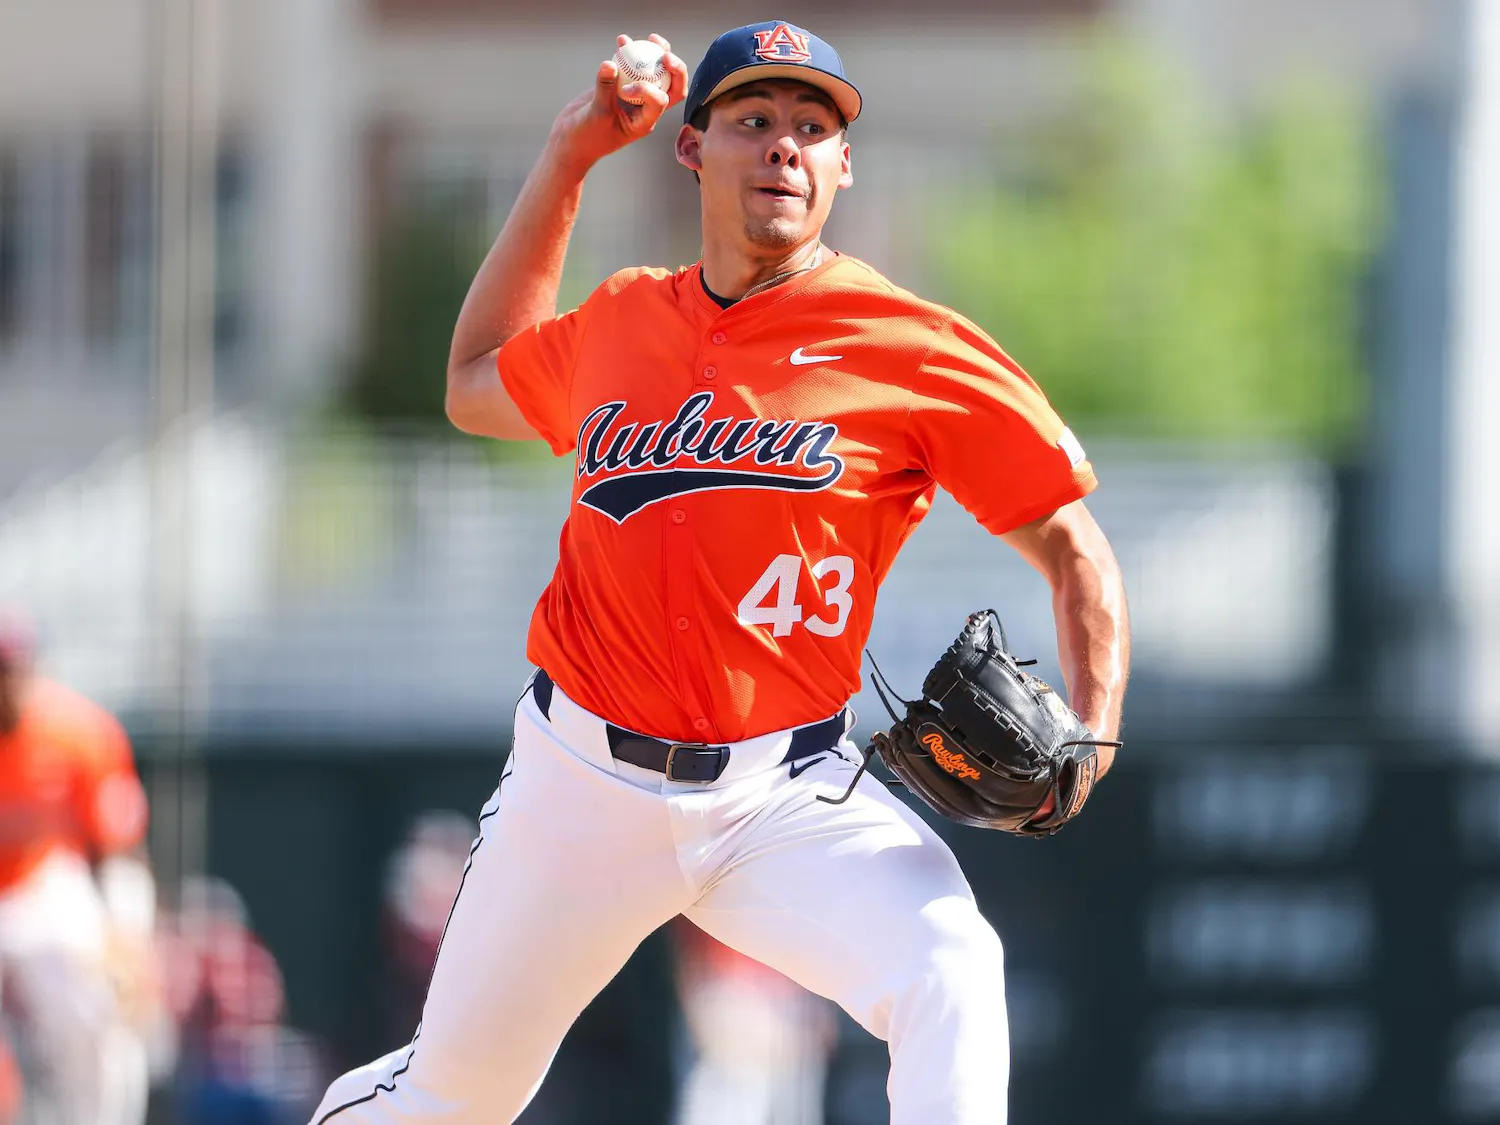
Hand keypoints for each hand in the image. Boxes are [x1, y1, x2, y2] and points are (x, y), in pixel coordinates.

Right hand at [550, 34, 689, 171]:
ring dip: (656, 54)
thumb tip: (610, 63)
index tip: (624, 90)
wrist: (571, 136)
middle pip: (671, 87)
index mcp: (644, 121)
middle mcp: (645, 107)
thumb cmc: (586, 135)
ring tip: (651, 38)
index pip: (660, 102)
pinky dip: (630, 53)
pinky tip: (622, 40)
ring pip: (656, 73)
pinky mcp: (622, 84)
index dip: (649, 90)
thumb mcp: (596, 114)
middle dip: (675, 70)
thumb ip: (604, 89)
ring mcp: (635, 95)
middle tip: (665, 55)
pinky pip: (632, 67)